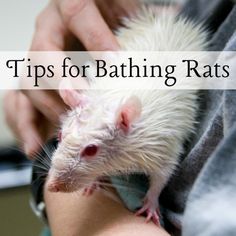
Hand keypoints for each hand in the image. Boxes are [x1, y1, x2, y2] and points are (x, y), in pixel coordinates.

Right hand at [4, 0, 138, 157]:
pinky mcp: (30, 82)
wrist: (83, 27)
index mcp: (69, 6)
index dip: (96, 40)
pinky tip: (37, 147)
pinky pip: (17, 103)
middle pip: (43, 56)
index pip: (77, 14)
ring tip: (70, 131)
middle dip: (63, 84)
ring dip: (49, 111)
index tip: (117, 67)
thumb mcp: (122, 11)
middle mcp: (47, 31)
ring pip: (29, 84)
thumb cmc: (106, 18)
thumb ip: (140, 16)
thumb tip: (172, 17)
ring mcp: (35, 59)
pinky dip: (25, 127)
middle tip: (86, 106)